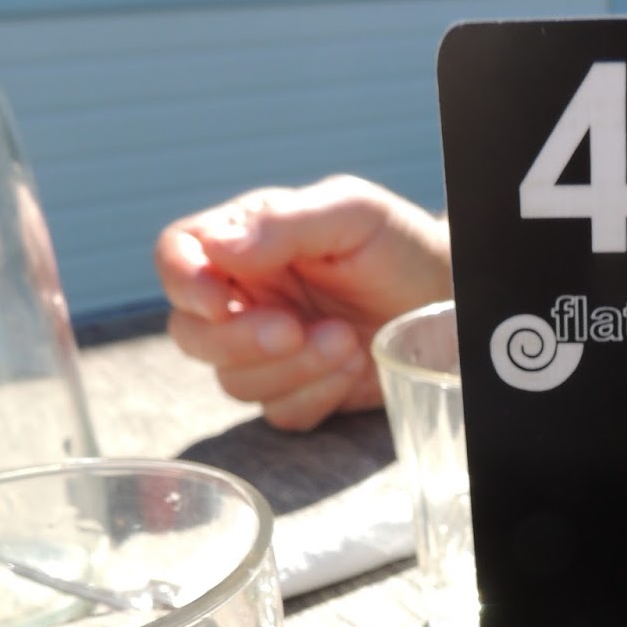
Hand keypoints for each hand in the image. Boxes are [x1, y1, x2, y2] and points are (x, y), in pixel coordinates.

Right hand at [155, 175, 451, 429]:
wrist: (448, 297)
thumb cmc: (400, 245)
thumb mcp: (350, 213)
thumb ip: (283, 224)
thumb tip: (218, 248)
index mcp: (245, 243)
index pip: (178, 258)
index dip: (184, 283)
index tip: (218, 301)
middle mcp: (246, 298)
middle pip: (191, 334)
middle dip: (239, 341)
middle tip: (294, 329)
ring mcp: (269, 351)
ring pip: (234, 381)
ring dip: (291, 369)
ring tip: (348, 340)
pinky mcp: (300, 391)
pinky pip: (278, 413)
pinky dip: (314, 396)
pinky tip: (353, 367)